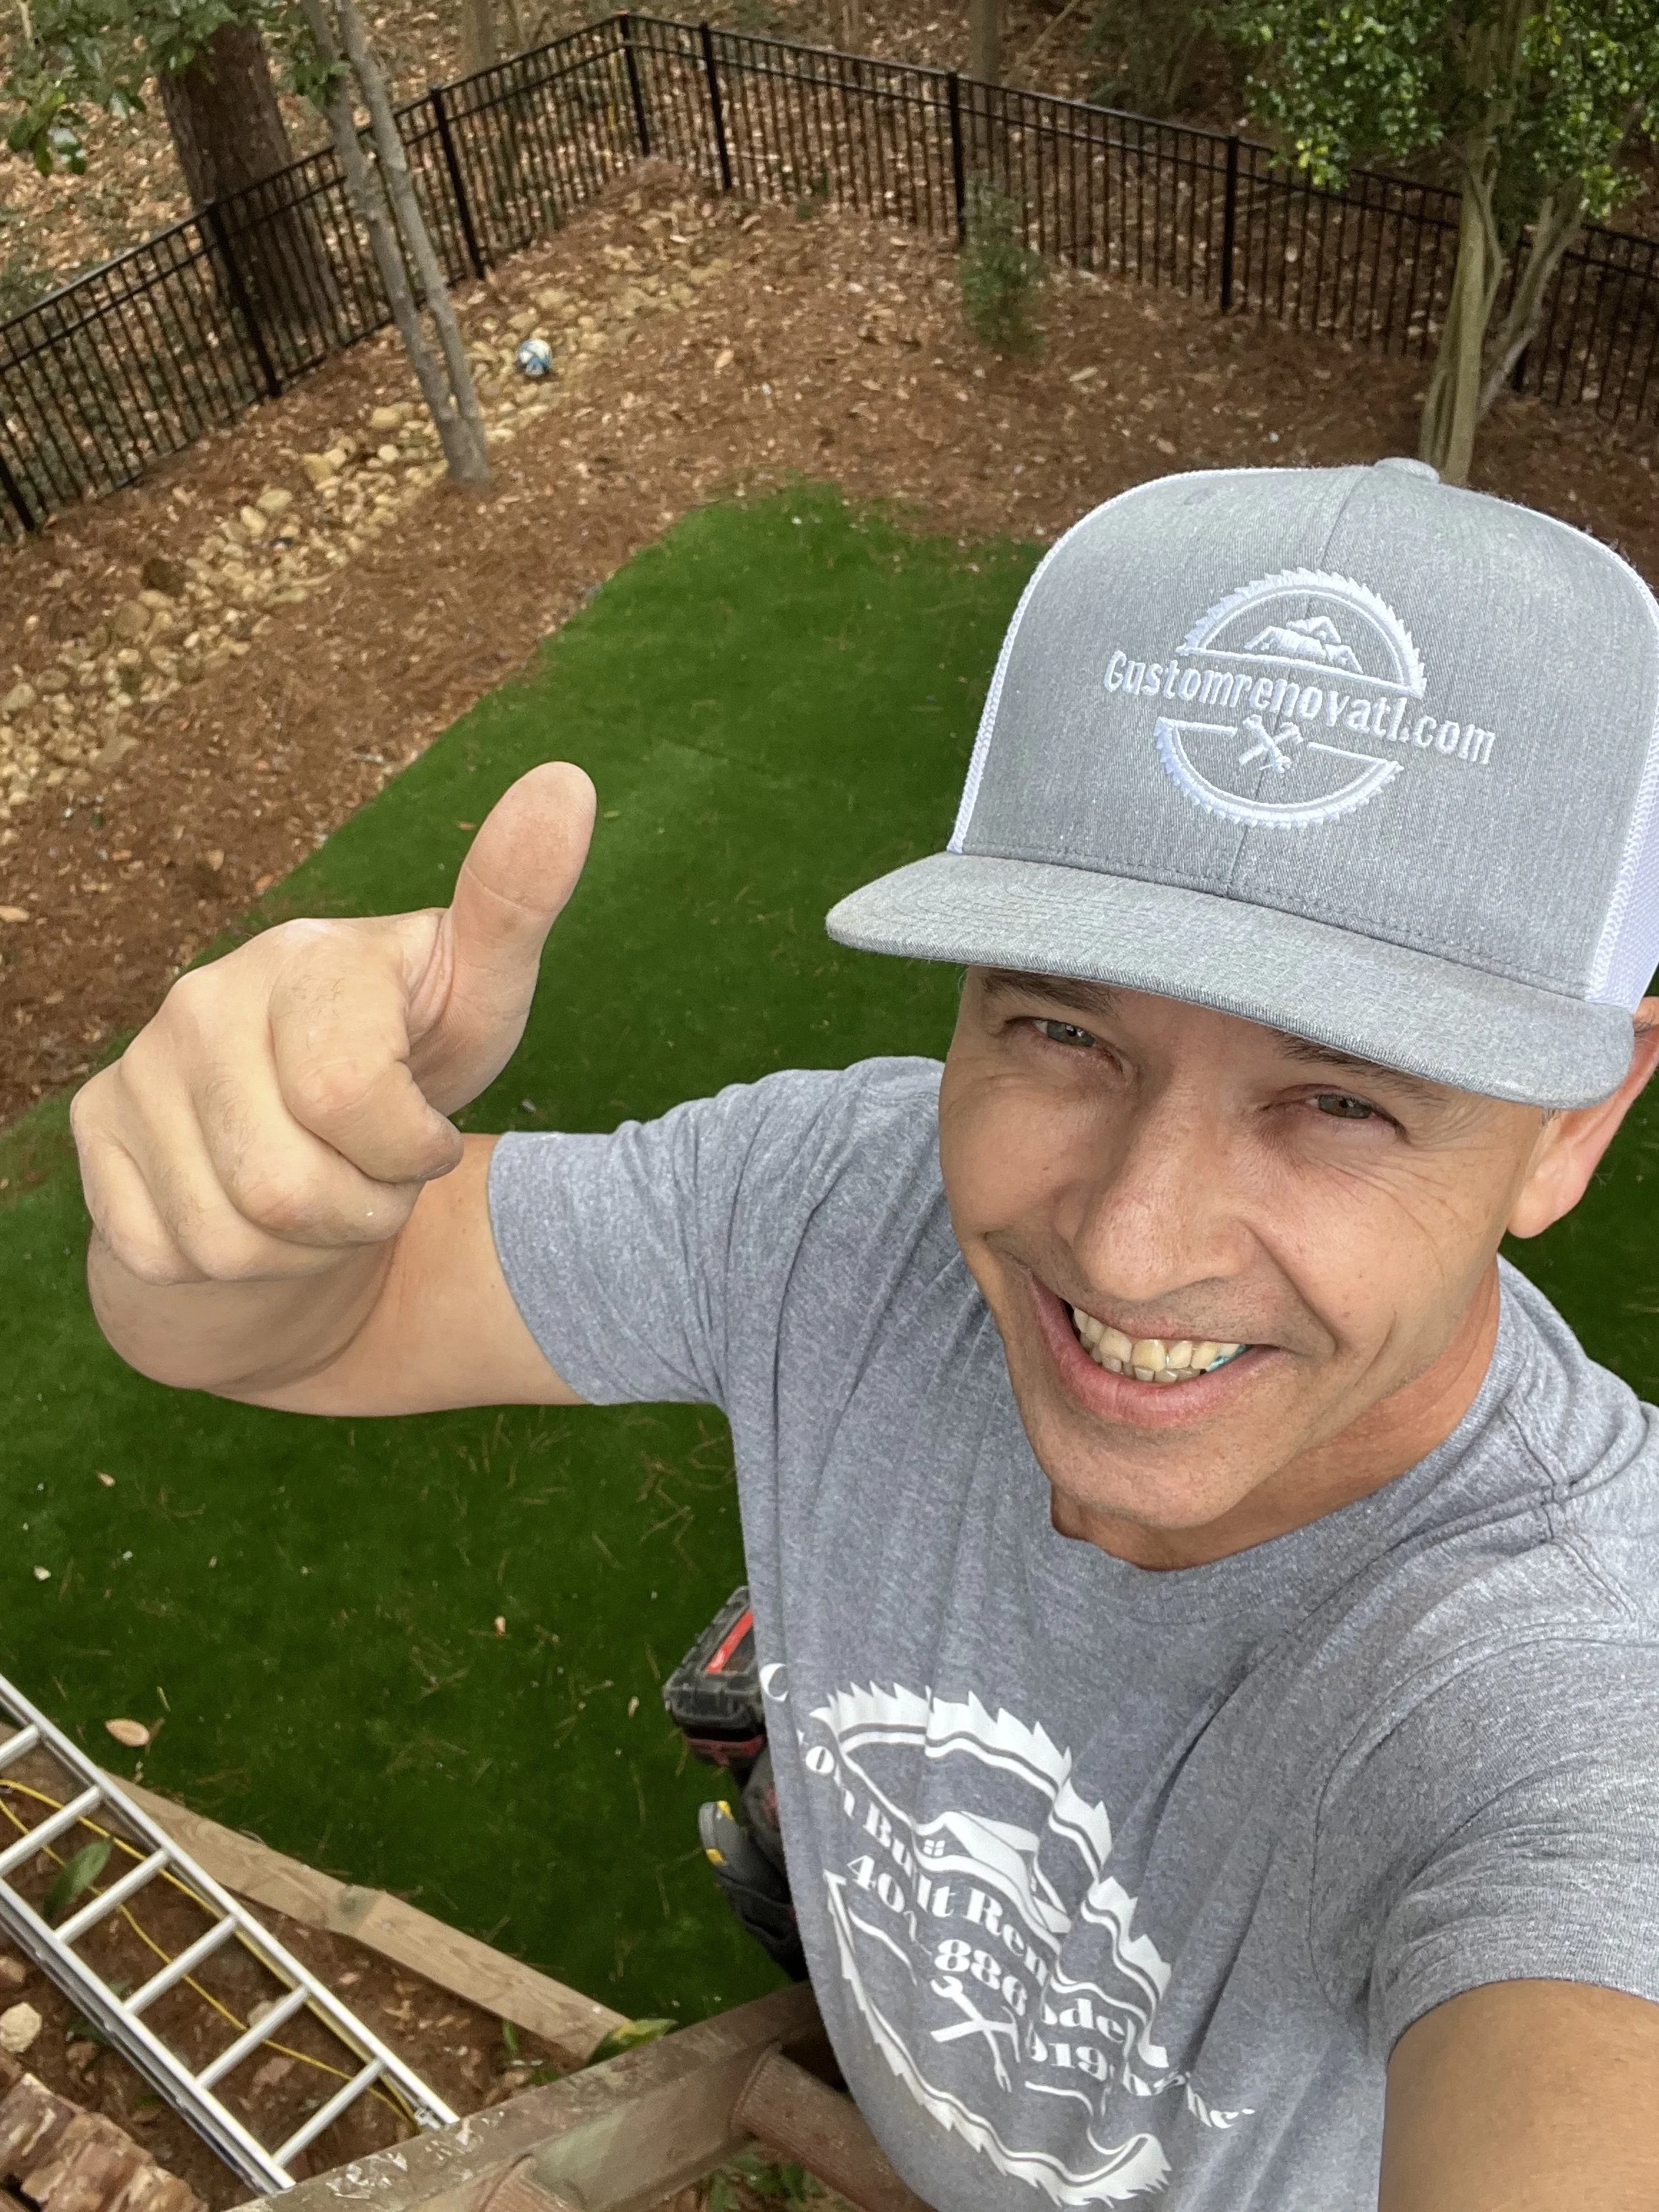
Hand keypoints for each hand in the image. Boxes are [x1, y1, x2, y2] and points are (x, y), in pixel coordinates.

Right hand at [72, 762, 594, 1286]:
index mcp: (306, 958)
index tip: (428, 1137)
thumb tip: (567, 782)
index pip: (347, 1093)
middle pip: (289, 1189)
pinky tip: (256, 1214)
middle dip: (363, 1212)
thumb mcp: (480, 996)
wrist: (310, 1143)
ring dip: (305, 1248)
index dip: (408, 1150)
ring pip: (231, 1239)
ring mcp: (137, 1065)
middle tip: (376, 1176)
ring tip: (326, 1192)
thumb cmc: (412, 1063)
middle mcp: (202, 998)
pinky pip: (170, 1255)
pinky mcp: (92, 1131)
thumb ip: (517, 902)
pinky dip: (234, 1270)